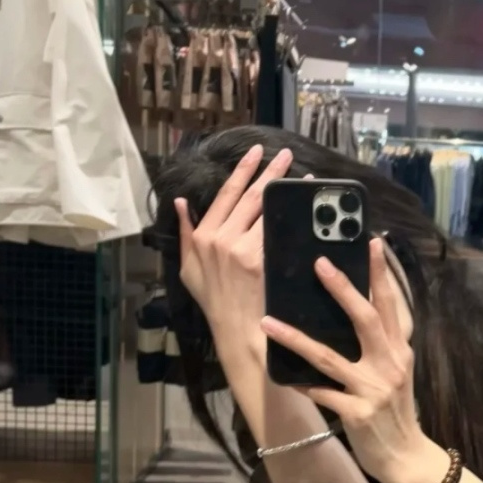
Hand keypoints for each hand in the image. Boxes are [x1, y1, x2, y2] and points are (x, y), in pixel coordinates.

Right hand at [175, 142, 292, 356]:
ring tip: (299, 174)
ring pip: (266, 209)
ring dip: (284, 188)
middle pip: (250, 195)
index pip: (225, 193)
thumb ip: (185, 232)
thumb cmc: (214, 301)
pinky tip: (303, 203)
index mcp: (203, 236)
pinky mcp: (259, 259)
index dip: (241, 170)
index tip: (254, 153)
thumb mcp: (188, 268)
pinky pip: (277, 229)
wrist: (235, 329)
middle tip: (284, 154)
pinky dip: (292, 212)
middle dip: (269, 171)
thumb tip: (179, 202)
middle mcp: (220, 237)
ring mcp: (240, 247)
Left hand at [261, 236, 442, 482]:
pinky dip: (300, 383)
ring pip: (329, 357)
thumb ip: (384, 342)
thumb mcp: (398, 370)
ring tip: (268, 321)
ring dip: (296, 338)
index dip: (384, 273)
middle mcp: (390, 363)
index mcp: (400, 349)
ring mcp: (373, 389)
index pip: (393, 304)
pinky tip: (280, 375)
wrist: (407, 458)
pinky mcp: (357, 413)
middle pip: (367, 318)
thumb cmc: (396, 410)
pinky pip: (321, 394)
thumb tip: (358, 307)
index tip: (372, 242)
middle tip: (319, 262)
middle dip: (344, 288)